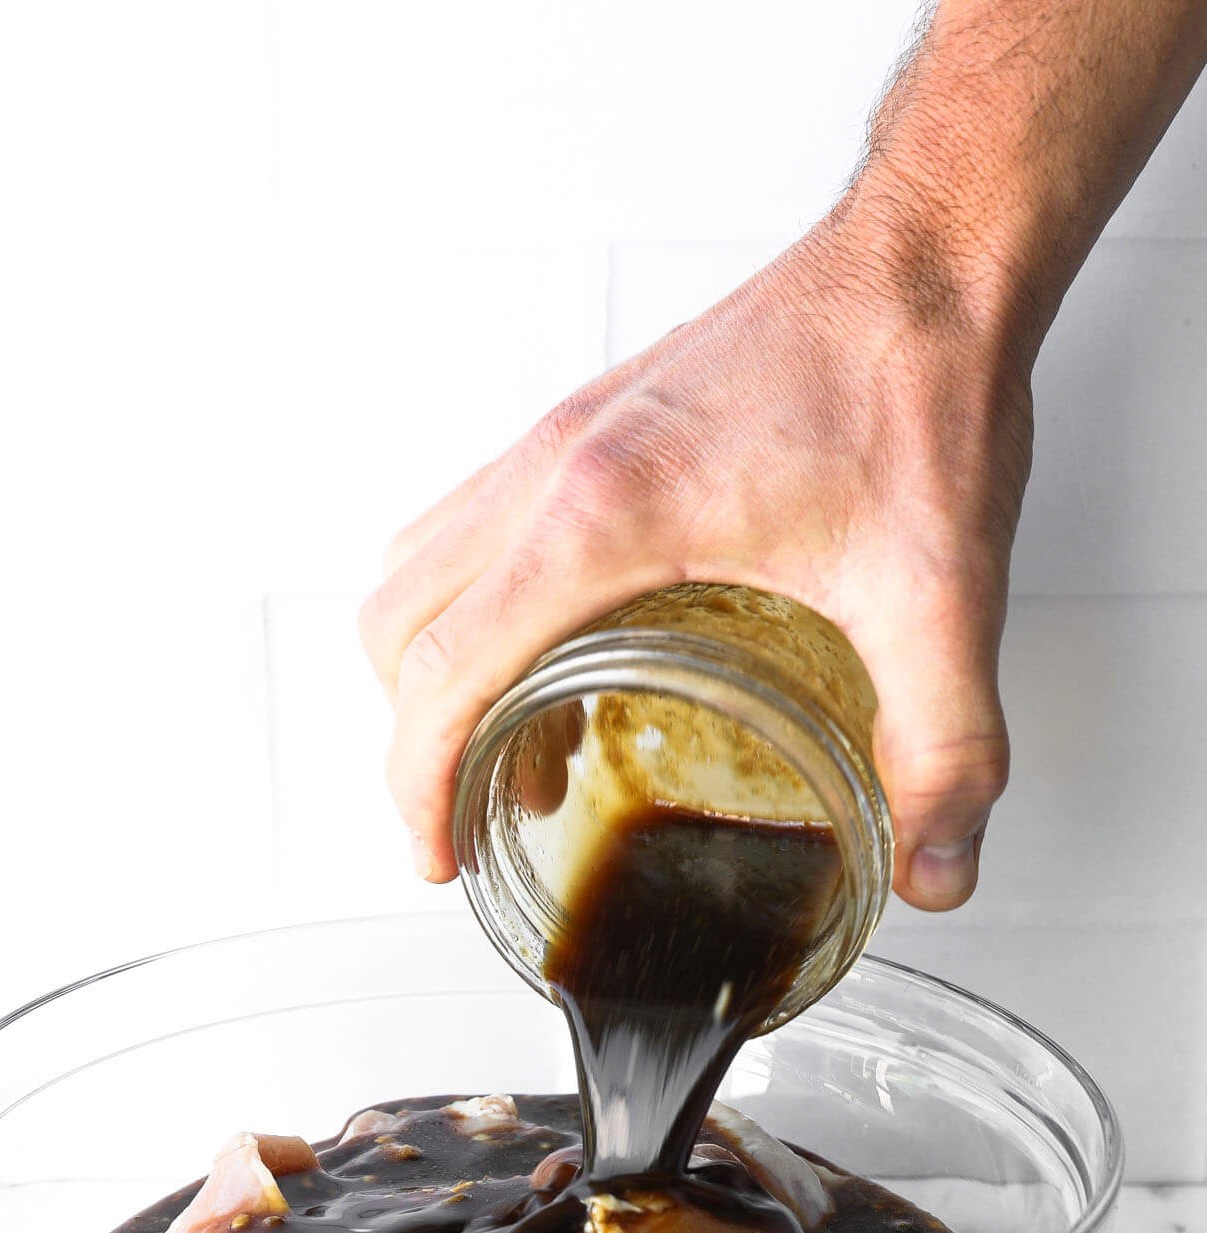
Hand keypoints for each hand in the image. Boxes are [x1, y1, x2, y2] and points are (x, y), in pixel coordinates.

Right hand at [360, 207, 1033, 908]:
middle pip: (400, 619)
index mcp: (604, 516)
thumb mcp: (941, 595)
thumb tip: (935, 866)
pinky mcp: (595, 424)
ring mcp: (565, 437)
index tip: (435, 854)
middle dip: (413, 736)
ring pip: (424, 565)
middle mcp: (557, 467)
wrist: (935, 252)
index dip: (417, 783)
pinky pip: (478, 524)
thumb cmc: (917, 382)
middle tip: (474, 815)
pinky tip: (569, 652)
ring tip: (516, 748)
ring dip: (436, 665)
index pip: (444, 668)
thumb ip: (946, 748)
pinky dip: (478, 603)